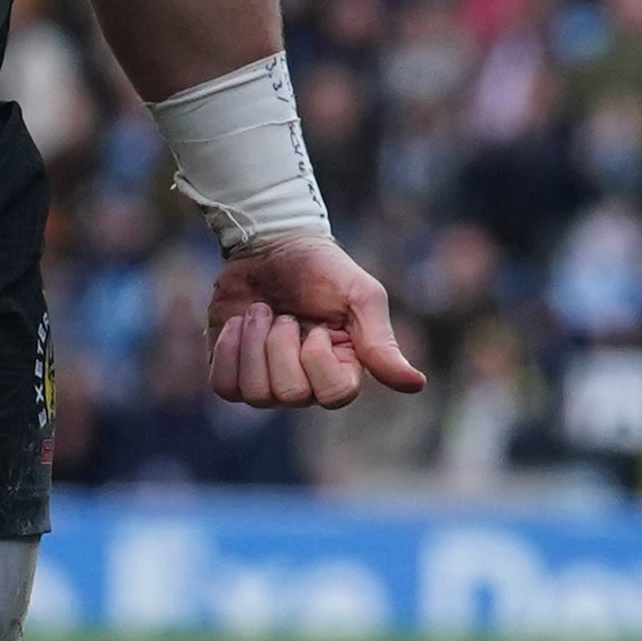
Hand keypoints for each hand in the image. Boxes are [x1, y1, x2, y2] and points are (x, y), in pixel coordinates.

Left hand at [204, 231, 424, 411]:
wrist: (271, 245)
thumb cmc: (323, 269)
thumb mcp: (360, 296)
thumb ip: (381, 342)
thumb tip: (416, 384)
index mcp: (343, 369)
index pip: (334, 395)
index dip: (318, 359)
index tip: (319, 326)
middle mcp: (306, 384)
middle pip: (288, 395)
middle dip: (279, 344)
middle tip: (284, 314)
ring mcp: (267, 382)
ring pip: (254, 395)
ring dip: (253, 344)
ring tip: (260, 312)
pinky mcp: (233, 372)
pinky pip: (224, 388)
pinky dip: (228, 351)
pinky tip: (238, 324)